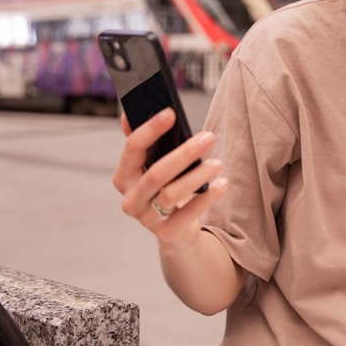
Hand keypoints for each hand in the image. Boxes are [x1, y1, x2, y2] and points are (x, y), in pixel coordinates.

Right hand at [112, 108, 227, 245]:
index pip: (132, 148)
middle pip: (156, 173)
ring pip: (172, 194)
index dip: (151, 129)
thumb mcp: (153, 164)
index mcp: (123, 176)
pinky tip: (222, 184)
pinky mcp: (166, 233)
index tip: (171, 112)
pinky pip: (187, 214)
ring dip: (198, 176)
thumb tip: (128, 114)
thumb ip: (144, 142)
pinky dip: (207, 198)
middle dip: (184, 153)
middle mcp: (130, 198)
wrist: (174, 228)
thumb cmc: (165, 187)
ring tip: (218, 164)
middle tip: (209, 136)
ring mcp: (146, 218)